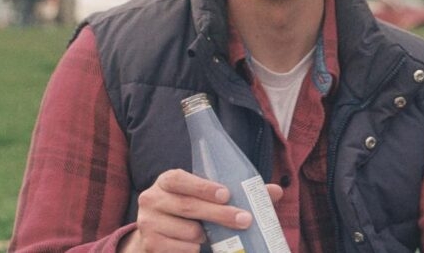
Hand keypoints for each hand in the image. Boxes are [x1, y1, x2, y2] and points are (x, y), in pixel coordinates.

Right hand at [119, 169, 257, 252]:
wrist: (157, 233)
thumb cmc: (189, 210)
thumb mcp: (206, 196)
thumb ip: (237, 191)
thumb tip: (275, 192)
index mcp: (167, 180)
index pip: (181, 179)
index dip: (203, 186)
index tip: (226, 194)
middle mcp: (152, 198)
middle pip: (189, 207)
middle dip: (220, 215)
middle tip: (245, 220)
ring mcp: (148, 223)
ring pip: (188, 232)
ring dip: (206, 237)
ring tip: (210, 235)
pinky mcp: (150, 244)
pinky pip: (182, 251)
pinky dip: (194, 250)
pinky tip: (196, 246)